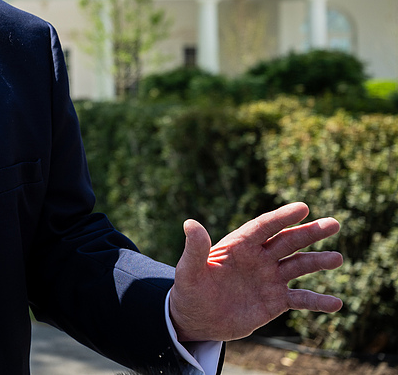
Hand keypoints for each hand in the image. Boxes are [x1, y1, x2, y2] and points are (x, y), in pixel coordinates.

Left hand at [168, 202, 342, 342]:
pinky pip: (300, 299)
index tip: (302, 207)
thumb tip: (190, 223)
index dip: (282, 217)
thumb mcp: (189, 271)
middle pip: (287, 241)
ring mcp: (269, 278)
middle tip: (334, 224)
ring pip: (298, 266)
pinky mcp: (275, 301)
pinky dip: (318, 301)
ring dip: (318, 262)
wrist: (197, 319)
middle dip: (310, 232)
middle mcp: (258, 258)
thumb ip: (195, 249)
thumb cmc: (190, 291)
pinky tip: (336, 304)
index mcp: (239, 246)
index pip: (263, 227)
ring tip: (336, 258)